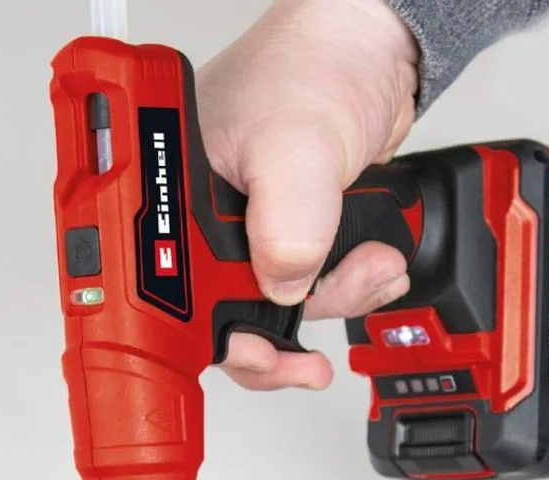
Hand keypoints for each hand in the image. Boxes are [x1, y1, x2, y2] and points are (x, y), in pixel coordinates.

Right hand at [197, 0, 418, 389]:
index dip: (216, 339)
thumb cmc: (314, 67)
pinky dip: (348, 286)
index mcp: (174, 200)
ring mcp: (250, 233)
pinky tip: (371, 266)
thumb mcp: (295, 142)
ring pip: (279, 309)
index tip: (264, 355)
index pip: (176, 297)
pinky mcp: (290, 236)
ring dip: (333, 300)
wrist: (373, 54)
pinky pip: (312, 288)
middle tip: (314, 341)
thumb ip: (287, 220)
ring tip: (369, 266)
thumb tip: (283, 283)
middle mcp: (205, 224)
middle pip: (229, 316)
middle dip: (287, 330)